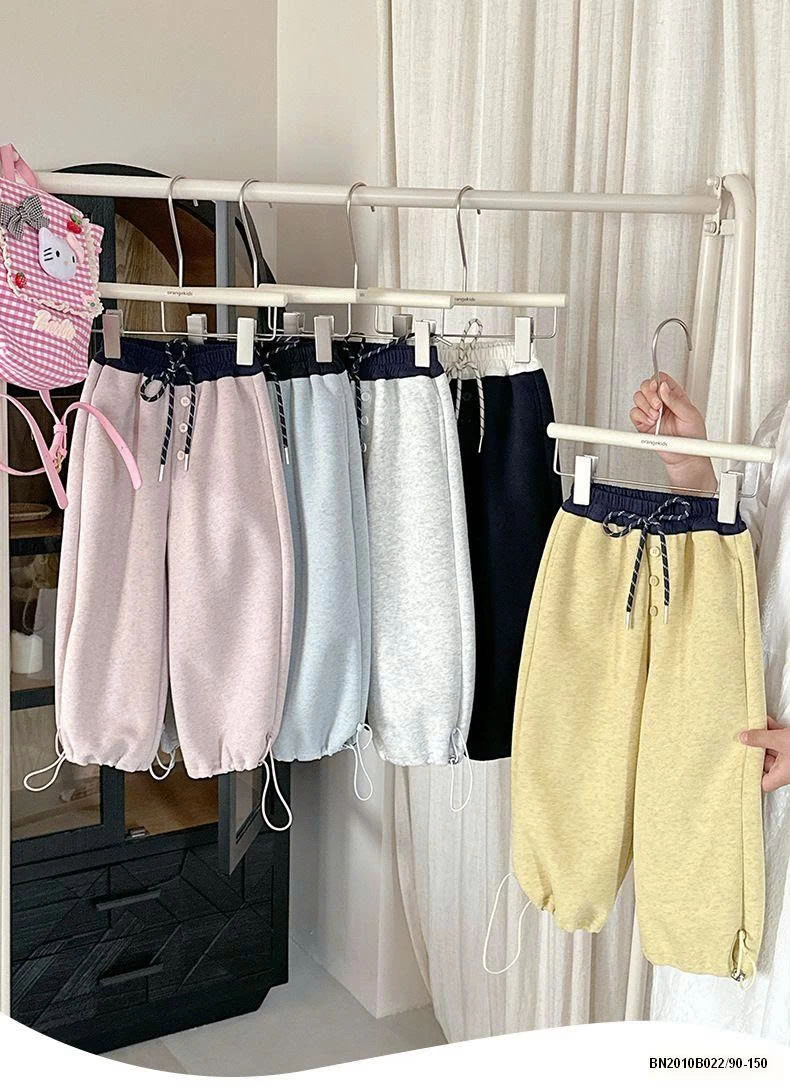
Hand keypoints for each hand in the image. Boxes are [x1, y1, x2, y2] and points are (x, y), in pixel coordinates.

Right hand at [630, 372, 716, 491]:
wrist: (685, 456)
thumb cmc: (693, 436)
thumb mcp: (690, 414)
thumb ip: (676, 400)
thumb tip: (664, 387)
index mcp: (675, 396)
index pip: (661, 379)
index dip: (657, 380)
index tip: (658, 388)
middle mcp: (662, 403)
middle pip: (646, 386)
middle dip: (649, 394)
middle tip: (657, 405)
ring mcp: (651, 413)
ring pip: (638, 398)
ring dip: (645, 406)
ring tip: (656, 416)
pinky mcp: (643, 424)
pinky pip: (634, 414)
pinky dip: (640, 416)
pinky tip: (650, 422)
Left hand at [740, 717, 789, 790]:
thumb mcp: (780, 740)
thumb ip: (760, 739)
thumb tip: (743, 737)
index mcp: (782, 775)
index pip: (762, 783)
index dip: (751, 774)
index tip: (739, 762)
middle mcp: (786, 770)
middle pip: (764, 762)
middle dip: (755, 748)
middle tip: (743, 736)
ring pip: (773, 749)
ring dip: (764, 737)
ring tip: (754, 724)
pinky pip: (781, 741)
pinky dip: (774, 732)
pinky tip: (767, 721)